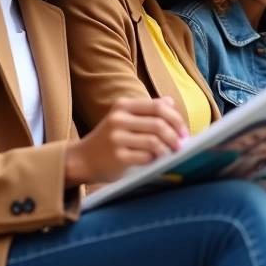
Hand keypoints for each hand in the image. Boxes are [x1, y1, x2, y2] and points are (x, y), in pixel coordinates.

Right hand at [64, 97, 187, 185]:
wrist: (82, 159)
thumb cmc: (109, 139)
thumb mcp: (125, 118)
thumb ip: (147, 110)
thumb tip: (171, 103)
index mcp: (123, 105)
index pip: (159, 107)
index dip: (176, 119)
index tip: (184, 131)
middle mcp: (119, 119)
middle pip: (159, 124)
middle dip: (176, 136)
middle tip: (182, 145)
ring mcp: (117, 138)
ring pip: (155, 141)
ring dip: (168, 149)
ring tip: (171, 154)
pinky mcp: (118, 157)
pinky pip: (146, 157)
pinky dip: (156, 160)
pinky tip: (156, 162)